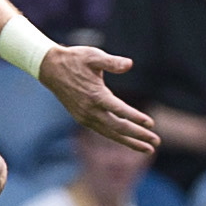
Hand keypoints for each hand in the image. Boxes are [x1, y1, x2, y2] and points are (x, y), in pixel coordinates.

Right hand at [38, 45, 160, 152]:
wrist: (50, 69)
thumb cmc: (75, 59)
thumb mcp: (93, 56)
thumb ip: (112, 62)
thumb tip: (129, 64)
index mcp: (95, 95)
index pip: (119, 110)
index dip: (136, 118)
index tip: (151, 124)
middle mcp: (90, 110)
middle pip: (118, 128)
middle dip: (138, 136)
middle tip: (156, 142)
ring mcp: (85, 117)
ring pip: (110, 134)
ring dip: (130, 142)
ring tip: (148, 149)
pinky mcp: (82, 118)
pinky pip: (103, 131)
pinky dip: (117, 137)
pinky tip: (129, 140)